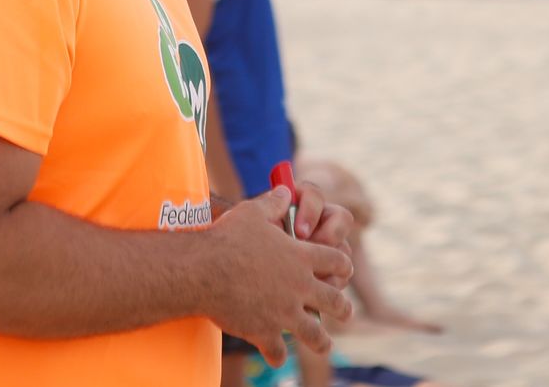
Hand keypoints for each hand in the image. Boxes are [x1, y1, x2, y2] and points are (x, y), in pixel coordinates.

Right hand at [204, 187, 353, 365]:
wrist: (202, 270)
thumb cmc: (227, 237)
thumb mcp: (253, 211)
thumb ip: (274, 201)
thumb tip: (285, 190)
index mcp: (301, 256)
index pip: (337, 260)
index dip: (343, 264)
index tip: (345, 270)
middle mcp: (300, 285)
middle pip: (334, 300)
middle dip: (342, 308)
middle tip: (345, 313)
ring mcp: (285, 311)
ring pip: (314, 332)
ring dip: (321, 341)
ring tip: (325, 345)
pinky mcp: (265, 331)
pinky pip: (278, 350)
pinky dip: (277, 355)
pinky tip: (277, 359)